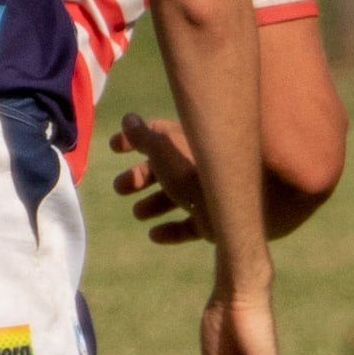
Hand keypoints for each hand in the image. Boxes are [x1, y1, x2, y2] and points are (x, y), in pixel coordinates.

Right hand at [110, 112, 210, 242]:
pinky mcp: (217, 221)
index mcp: (191, 142)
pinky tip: (154, 235)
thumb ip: (143, 137)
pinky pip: (191, 226)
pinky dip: (171, 230)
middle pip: (166, 169)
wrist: (240, 206)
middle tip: (120, 188)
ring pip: (178, 197)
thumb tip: (129, 120)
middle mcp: (202, 166)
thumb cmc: (197, 172)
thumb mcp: (163, 149)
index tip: (113, 147)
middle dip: (140, 176)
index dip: (135, 138)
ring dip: (154, 203)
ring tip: (138, 213)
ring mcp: (211, 194)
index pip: (159, 133)